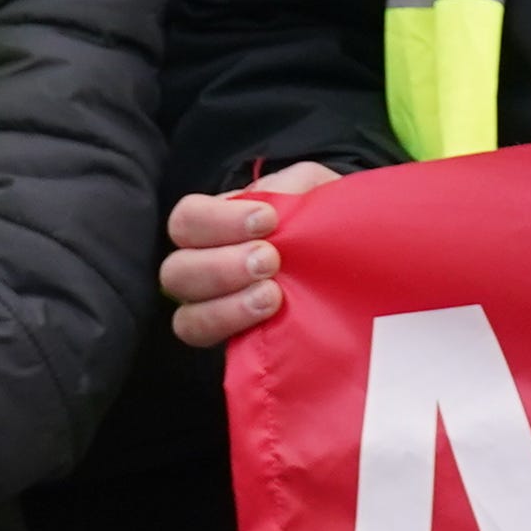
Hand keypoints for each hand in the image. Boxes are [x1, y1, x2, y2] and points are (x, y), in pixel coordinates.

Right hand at [161, 162, 344, 352]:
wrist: (355, 256)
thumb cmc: (324, 217)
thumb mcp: (310, 188)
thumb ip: (286, 187)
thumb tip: (266, 203)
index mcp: (218, 222)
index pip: (187, 219)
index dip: (217, 221)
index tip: (266, 221)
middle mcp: (206, 265)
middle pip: (176, 272)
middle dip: (220, 266)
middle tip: (268, 261)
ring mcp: (217, 306)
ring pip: (186, 317)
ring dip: (225, 306)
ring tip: (272, 295)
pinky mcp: (236, 340)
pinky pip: (212, 344)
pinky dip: (233, 330)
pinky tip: (271, 319)